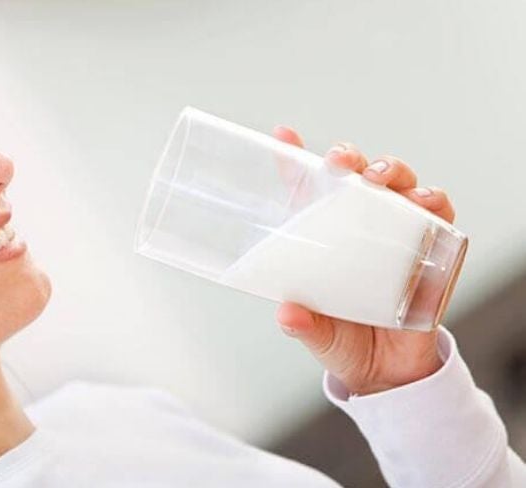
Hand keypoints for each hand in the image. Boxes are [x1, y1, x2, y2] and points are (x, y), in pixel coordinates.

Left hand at [272, 126, 456, 395]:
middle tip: (341, 161)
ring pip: (398, 184)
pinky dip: (433, 201)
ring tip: (379, 178)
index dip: (295, 161)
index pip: (307, 191)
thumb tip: (287, 314)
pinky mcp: (432, 250)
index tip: (282, 135)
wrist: (388, 373)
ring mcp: (397, 234)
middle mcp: (360, 228)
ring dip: (392, 170)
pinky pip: (438, 214)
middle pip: (356, 176)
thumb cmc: (344, 341)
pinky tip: (425, 202)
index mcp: (325, 239)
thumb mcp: (318, 332)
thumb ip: (302, 323)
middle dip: (349, 158)